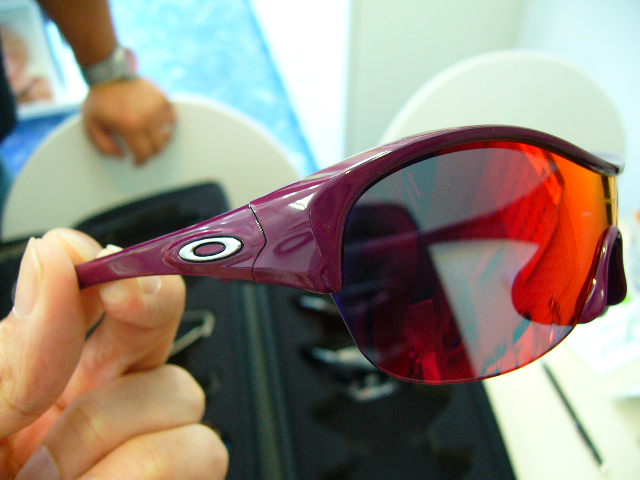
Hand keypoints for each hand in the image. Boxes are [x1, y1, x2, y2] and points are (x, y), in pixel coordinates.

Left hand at [0, 229, 227, 478]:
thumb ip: (14, 353)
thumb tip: (51, 258)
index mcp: (46, 373)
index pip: (91, 296)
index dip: (100, 267)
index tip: (87, 259)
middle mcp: (102, 398)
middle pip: (159, 318)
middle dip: (150, 298)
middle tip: (123, 294)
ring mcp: (146, 438)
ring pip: (182, 391)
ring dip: (109, 433)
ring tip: (47, 476)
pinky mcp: (184, 475)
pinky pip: (201, 448)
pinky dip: (142, 472)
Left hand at [82, 78, 175, 164]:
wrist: (108, 72)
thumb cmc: (100, 100)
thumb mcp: (92, 126)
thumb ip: (104, 146)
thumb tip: (121, 157)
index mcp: (129, 126)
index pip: (144, 154)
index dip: (140, 162)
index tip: (137, 162)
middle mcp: (147, 118)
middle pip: (158, 147)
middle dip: (150, 153)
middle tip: (143, 151)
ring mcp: (157, 107)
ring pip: (167, 134)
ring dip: (159, 140)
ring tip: (150, 138)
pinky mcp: (163, 98)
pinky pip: (172, 118)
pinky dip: (167, 124)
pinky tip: (157, 124)